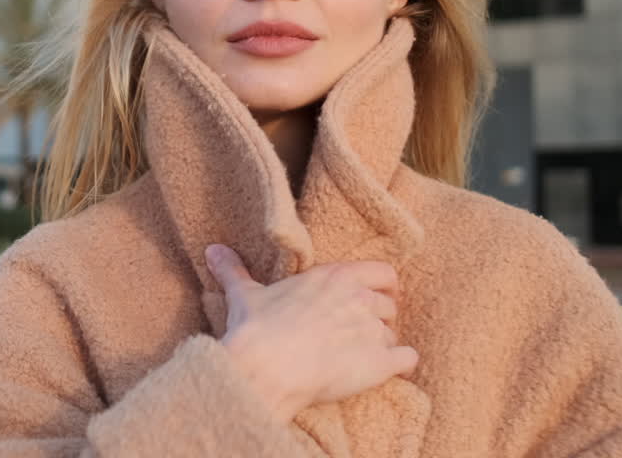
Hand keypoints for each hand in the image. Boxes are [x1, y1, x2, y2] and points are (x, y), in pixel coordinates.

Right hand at [205, 243, 418, 422]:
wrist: (266, 367)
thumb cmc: (257, 328)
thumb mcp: (245, 294)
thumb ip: (234, 270)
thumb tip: (213, 250)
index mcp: (335, 277)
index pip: (382, 272)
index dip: (382, 285)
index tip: (374, 296)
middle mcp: (359, 299)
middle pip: (390, 304)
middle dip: (380, 317)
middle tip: (363, 331)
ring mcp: (372, 330)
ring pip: (394, 333)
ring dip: (383, 344)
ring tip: (364, 356)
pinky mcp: (380, 363)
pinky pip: (407, 359)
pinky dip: (400, 366)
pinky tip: (387, 371)